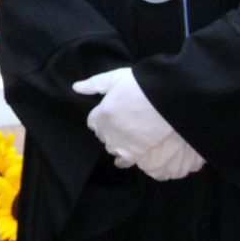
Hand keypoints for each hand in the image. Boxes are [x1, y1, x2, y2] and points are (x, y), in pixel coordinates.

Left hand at [72, 68, 203, 180]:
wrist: (163, 99)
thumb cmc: (139, 85)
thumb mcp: (115, 78)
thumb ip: (94, 84)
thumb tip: (76, 87)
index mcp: (100, 114)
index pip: (93, 122)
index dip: (102, 118)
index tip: (111, 115)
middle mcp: (106, 131)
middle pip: (103, 135)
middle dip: (110, 130)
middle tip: (124, 123)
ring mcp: (119, 143)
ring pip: (112, 148)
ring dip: (118, 143)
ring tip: (129, 137)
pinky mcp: (134, 153)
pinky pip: (124, 162)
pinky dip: (123, 161)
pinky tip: (125, 159)